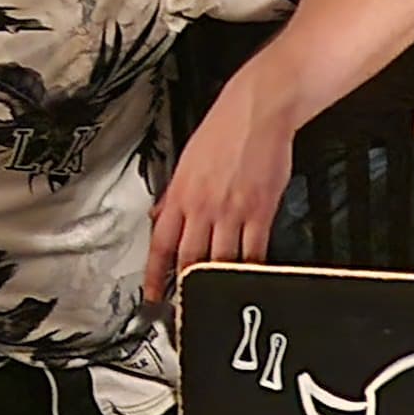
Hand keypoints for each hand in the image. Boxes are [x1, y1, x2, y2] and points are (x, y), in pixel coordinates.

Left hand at [146, 88, 294, 300]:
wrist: (259, 109)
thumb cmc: (225, 128)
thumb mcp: (187, 159)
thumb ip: (174, 194)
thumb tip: (160, 217)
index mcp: (181, 194)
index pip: (160, 244)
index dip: (154, 274)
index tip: (153, 294)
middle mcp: (203, 206)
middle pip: (189, 259)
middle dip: (186, 286)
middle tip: (187, 305)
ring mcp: (231, 211)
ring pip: (220, 261)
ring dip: (217, 282)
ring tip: (219, 298)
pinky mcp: (259, 210)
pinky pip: (254, 250)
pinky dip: (251, 269)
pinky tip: (251, 278)